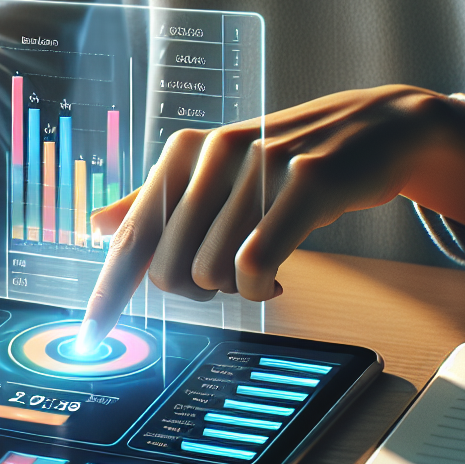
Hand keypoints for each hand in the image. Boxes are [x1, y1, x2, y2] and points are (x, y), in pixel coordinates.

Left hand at [76, 86, 464, 351]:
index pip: (133, 235)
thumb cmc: (286, 160)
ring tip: (258, 270)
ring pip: (212, 271)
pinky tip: (275, 281)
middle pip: (168, 267)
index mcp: (183, 153)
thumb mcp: (217, 173)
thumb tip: (98, 224)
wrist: (375, 127)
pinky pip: (257, 263)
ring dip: (235, 290)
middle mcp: (214, 152)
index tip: (89, 336)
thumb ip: (157, 200)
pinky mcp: (307, 181)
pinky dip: (261, 288)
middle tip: (223, 279)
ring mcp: (261, 164)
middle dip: (194, 291)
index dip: (109, 291)